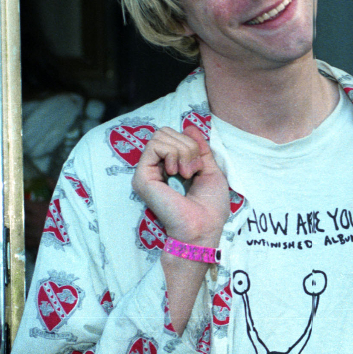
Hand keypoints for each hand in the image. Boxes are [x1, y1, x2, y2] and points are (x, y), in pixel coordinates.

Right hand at [131, 125, 229, 247]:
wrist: (203, 227)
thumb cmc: (210, 207)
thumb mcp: (210, 170)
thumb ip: (200, 148)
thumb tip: (189, 126)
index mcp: (169, 167)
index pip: (172, 136)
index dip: (190, 142)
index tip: (199, 166)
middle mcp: (155, 169)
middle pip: (165, 132)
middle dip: (187, 145)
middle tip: (193, 170)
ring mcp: (146, 172)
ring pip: (160, 136)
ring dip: (182, 150)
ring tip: (186, 173)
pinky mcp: (142, 177)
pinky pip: (154, 146)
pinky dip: (172, 154)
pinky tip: (176, 173)